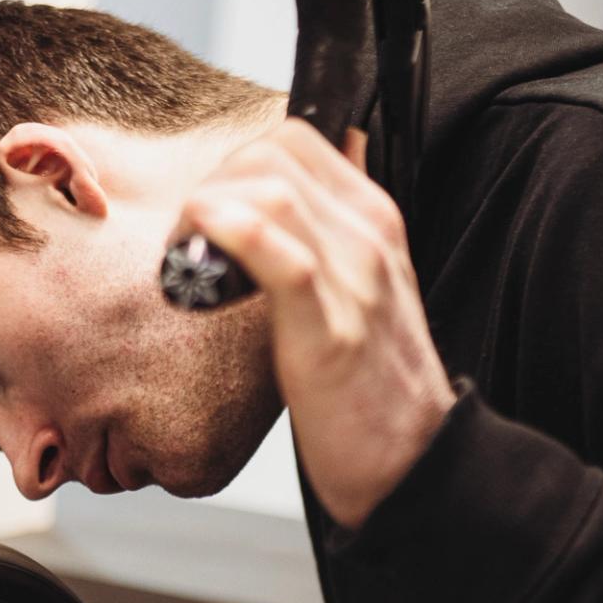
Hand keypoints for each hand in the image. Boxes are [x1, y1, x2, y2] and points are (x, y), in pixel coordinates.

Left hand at [178, 119, 454, 526]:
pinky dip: (234, 240)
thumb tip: (267, 204)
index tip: (208, 216)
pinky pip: (284, 261)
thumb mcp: (351, 292)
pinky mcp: (334, 332)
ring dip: (207, 214)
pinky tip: (200, 260)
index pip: (294, 140)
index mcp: (373, 221)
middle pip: (273, 156)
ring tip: (187, 265)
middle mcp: (369, 238)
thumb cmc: (366, 385)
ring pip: (273, 194)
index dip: (233, 166)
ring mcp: (357, 281)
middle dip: (212, 184)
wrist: (414, 461)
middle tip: (188, 245)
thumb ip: (317, 242)